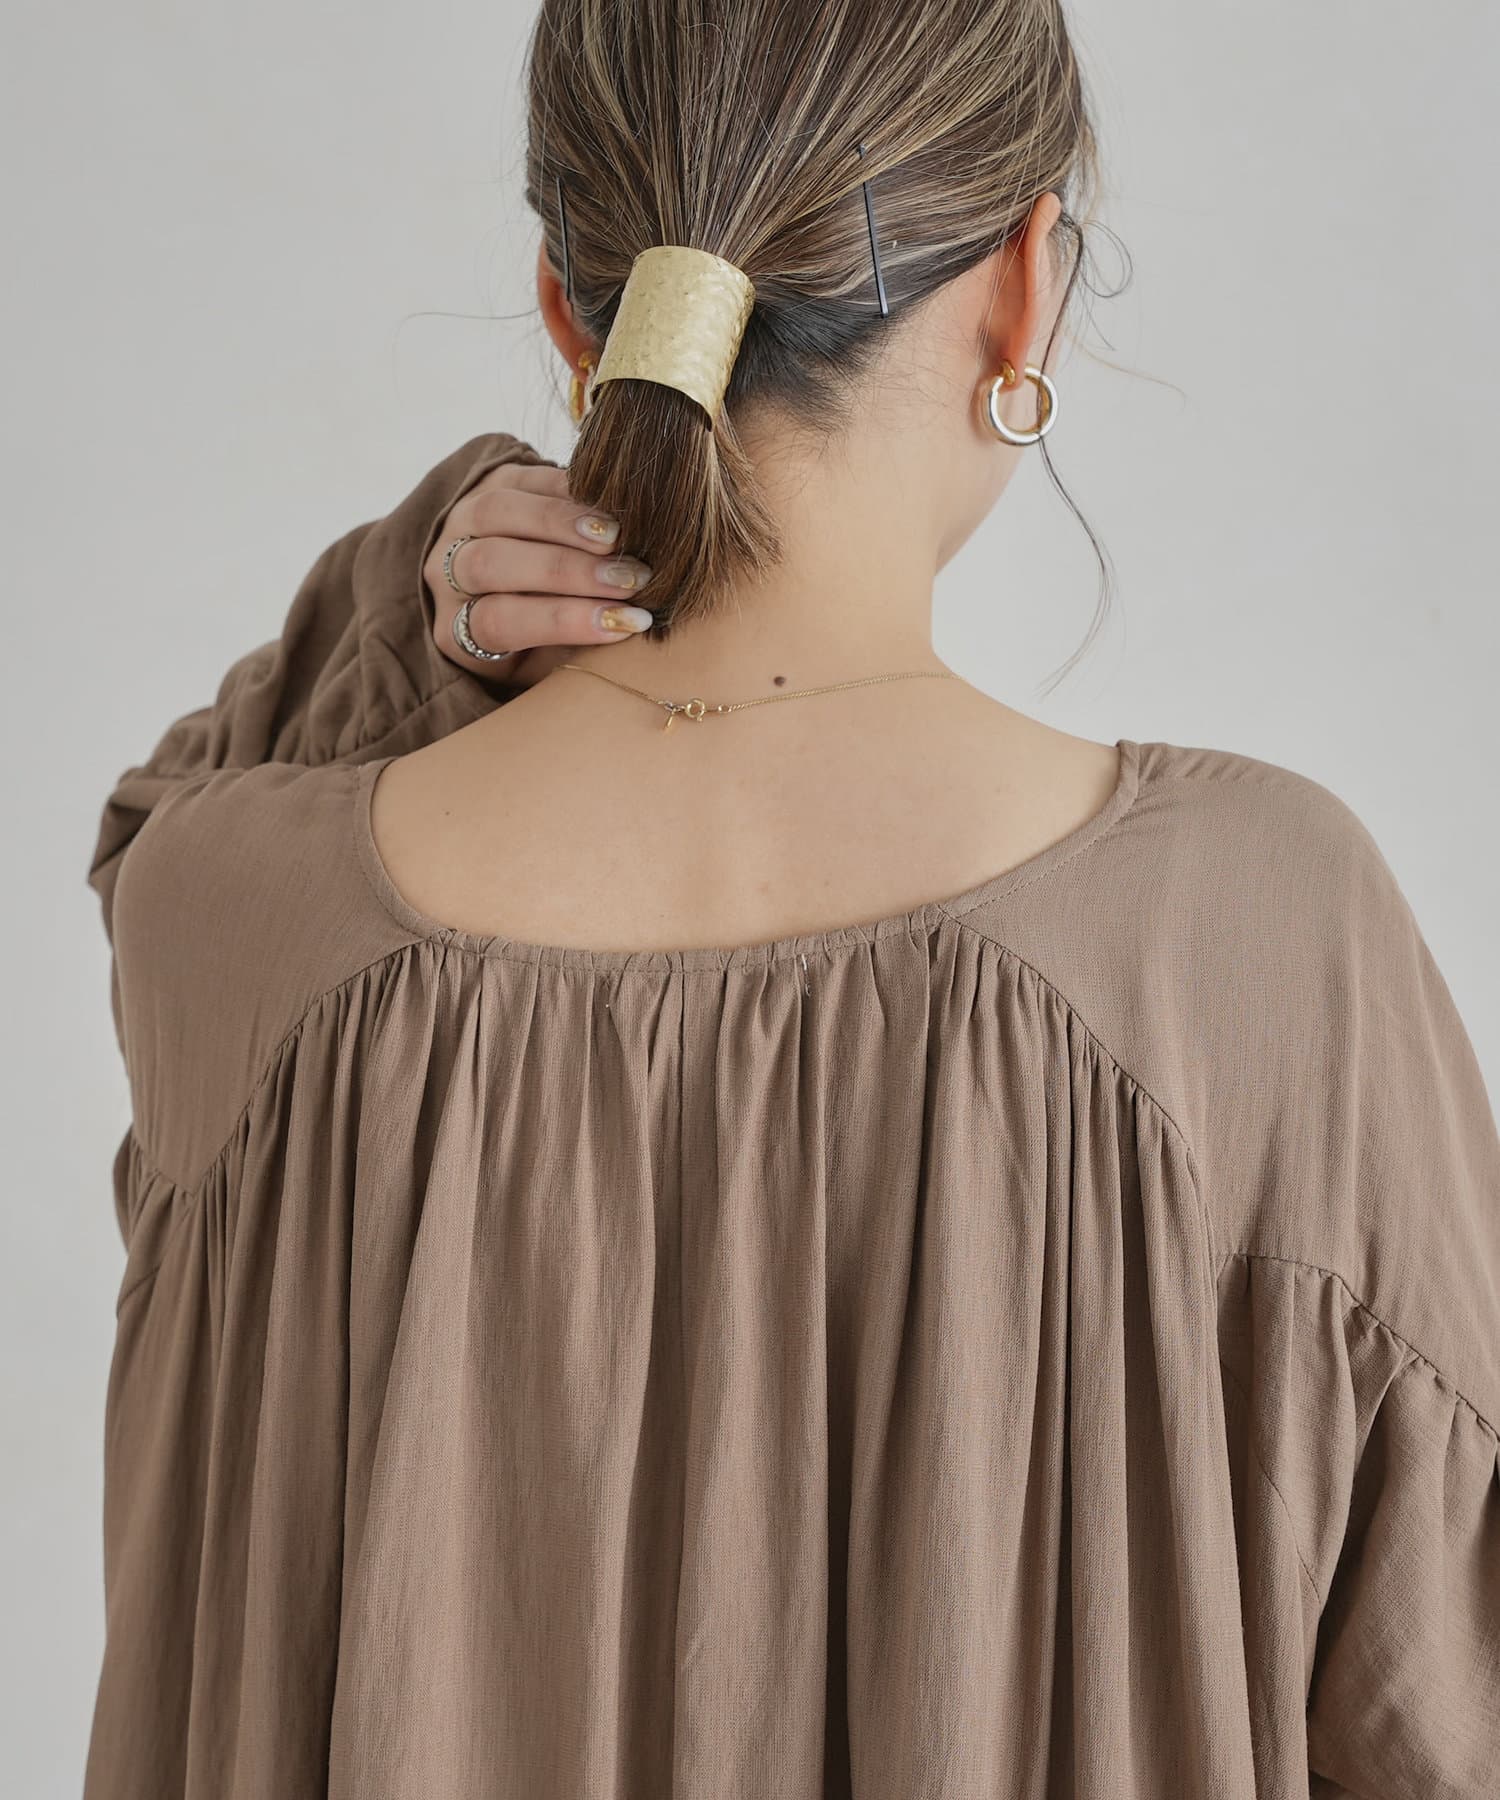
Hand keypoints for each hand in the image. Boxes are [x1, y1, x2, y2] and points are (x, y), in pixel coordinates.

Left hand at [425, 461, 655, 688]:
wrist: (519, 591)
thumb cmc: (544, 644)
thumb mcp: (553, 664)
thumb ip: (580, 650)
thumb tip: (633, 628)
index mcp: (458, 633)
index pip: (501, 622)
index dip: (563, 621)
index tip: (625, 622)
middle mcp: (446, 575)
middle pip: (494, 564)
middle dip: (568, 571)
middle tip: (630, 579)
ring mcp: (459, 523)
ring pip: (500, 512)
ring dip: (564, 523)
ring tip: (618, 537)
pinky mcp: (486, 484)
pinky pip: (523, 479)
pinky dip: (568, 490)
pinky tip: (610, 507)